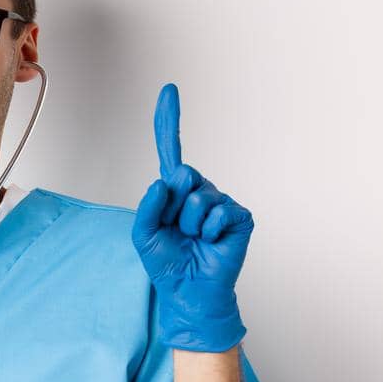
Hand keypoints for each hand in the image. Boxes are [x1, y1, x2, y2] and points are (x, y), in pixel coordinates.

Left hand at [131, 83, 254, 351]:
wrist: (188, 291)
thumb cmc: (167, 263)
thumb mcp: (143, 235)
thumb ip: (148, 206)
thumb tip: (165, 181)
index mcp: (174, 192)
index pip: (171, 151)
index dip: (169, 122)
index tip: (168, 90)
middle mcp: (199, 191)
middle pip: (183, 175)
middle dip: (172, 207)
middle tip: (177, 230)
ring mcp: (221, 202)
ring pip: (198, 197)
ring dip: (188, 224)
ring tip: (193, 240)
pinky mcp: (239, 216)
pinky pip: (218, 212)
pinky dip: (208, 231)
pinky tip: (210, 243)